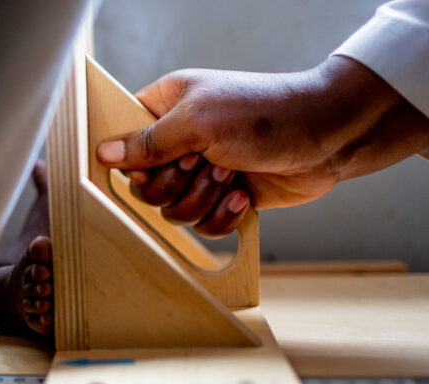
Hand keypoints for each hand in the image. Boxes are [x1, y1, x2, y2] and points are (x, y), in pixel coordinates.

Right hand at [97, 56, 428, 236]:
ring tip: (230, 176)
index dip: (135, 163)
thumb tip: (103, 152)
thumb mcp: (197, 121)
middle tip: (204, 163)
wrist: (325, 137)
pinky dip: (222, 217)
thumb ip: (148, 142)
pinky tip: (242, 197)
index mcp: (165, 109)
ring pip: (172, 213)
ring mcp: (202, 173)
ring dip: (202, 200)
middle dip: (176, 184)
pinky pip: (201, 228)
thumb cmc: (263, 114)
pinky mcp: (223, 199)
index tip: (160, 160)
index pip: (123, 143)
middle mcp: (179, 143)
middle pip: (145, 189)